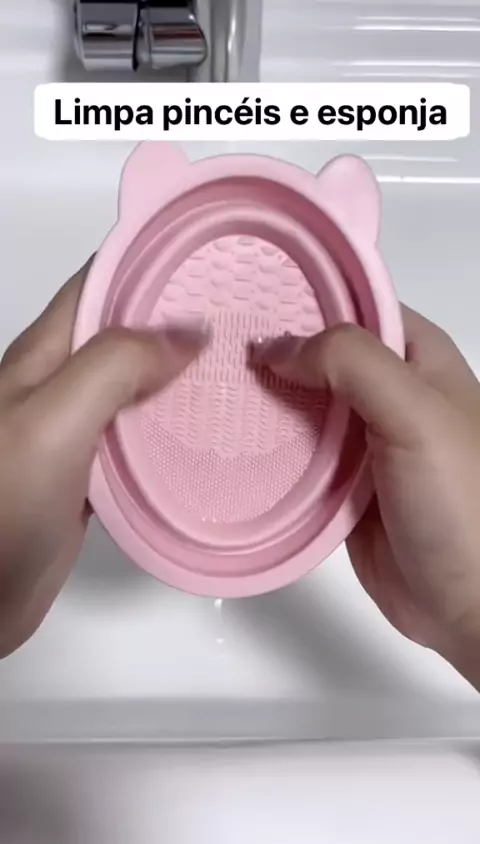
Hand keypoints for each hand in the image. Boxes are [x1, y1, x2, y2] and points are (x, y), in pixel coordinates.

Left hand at [0, 261, 208, 656]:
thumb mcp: (52, 419)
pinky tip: (208, 433)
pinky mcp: (89, 478)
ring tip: (239, 367)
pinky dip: (174, 427)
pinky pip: (138, 439)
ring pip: (136, 386)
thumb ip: (114, 367)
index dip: (150, 262)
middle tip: (243, 314)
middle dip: (178, 317)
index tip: (211, 256)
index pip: (100, 284)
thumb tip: (185, 333)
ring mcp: (75, 433)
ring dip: (182, 373)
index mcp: (44, 356)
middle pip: (124, 333)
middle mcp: (59, 386)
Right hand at [252, 307, 479, 688]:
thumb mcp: (415, 413)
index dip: (308, 297)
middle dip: (276, 350)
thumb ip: (352, 363)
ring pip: (303, 405)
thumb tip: (279, 347)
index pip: (357, 306)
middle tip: (215, 343)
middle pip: (323, 356)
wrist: (468, 604)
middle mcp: (389, 393)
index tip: (248, 294)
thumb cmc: (460, 501)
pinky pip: (295, 456)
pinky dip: (265, 449)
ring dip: (265, 400)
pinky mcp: (340, 485)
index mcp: (419, 359)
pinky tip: (228, 438)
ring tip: (208, 383)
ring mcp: (363, 440)